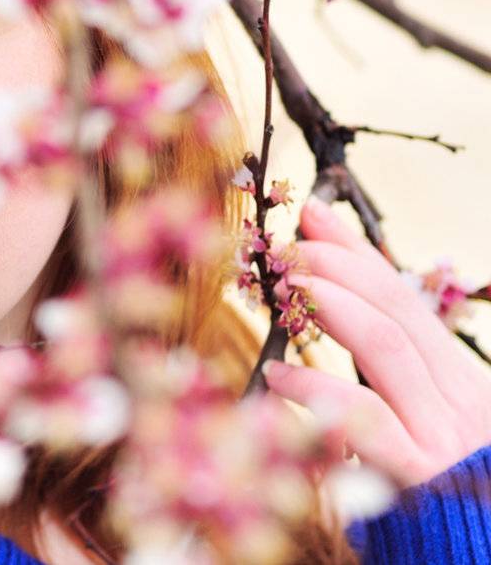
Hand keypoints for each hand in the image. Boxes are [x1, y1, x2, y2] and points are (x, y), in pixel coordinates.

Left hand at [263, 195, 490, 488]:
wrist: (467, 555)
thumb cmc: (436, 496)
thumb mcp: (413, 424)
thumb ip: (380, 382)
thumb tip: (320, 328)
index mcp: (457, 381)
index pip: (403, 299)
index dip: (356, 252)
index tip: (315, 215)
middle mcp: (459, 398)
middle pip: (394, 308)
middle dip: (336, 267)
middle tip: (287, 249)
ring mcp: (444, 434)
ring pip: (387, 344)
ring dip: (330, 306)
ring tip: (285, 290)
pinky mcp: (422, 474)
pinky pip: (366, 417)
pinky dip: (317, 390)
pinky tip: (278, 378)